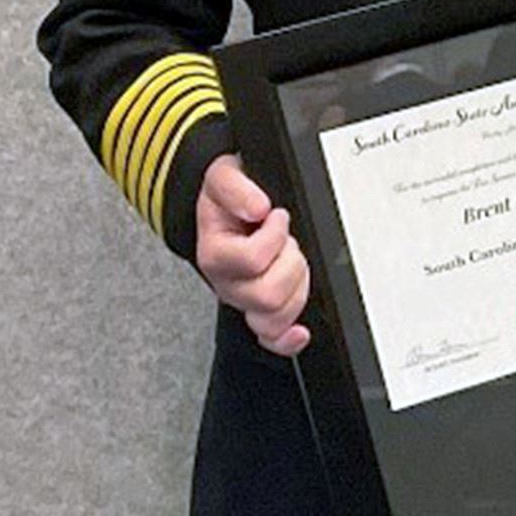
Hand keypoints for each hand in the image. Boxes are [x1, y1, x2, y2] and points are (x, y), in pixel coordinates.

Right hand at [194, 153, 310, 355]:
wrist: (223, 204)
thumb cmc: (226, 194)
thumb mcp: (224, 175)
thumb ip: (236, 187)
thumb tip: (257, 207)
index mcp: (215, 255)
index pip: (251, 261)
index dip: (273, 235)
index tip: (276, 215)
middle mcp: (227, 284)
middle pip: (267, 295)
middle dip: (289, 261)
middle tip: (286, 240)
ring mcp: (244, 300)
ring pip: (276, 316)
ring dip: (295, 284)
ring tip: (288, 259)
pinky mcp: (260, 310)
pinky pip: (271, 339)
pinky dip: (287, 340)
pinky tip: (300, 332)